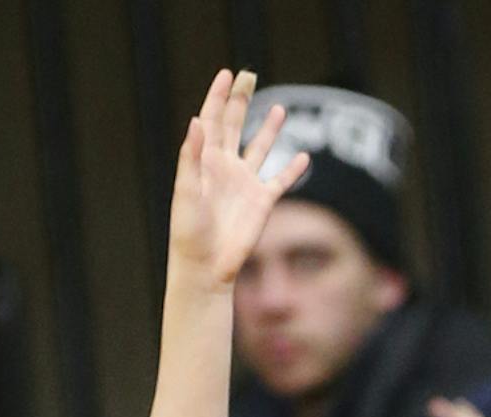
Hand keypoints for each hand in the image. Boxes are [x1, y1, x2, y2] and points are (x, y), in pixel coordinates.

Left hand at [165, 69, 308, 288]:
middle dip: (242, 100)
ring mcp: (245, 184)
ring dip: (270, 129)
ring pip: (260, 148)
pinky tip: (305, 157)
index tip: (227, 74)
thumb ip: (191, 156)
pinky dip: (294, 170)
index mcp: (205, 160)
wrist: (205, 268)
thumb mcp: (185, 191)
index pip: (213, 120)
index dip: (219, 96)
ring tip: (279, 108)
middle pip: (236, 125)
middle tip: (248, 76)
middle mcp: (226, 167)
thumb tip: (198, 120)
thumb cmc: (189, 232)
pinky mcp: (262, 203)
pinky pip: (281, 181)